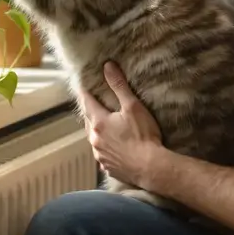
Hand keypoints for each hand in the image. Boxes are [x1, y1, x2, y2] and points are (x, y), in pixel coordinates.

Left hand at [78, 61, 164, 188]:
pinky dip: (105, 148)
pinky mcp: (108, 167)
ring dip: (97, 131)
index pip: (86, 103)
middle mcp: (95, 139)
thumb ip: (119, 86)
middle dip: (90, 112)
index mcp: (99, 123)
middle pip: (88, 121)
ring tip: (103, 126)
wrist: (151, 168)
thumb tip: (107, 66)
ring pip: (94, 139)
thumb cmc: (143, 135)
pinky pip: (102, 154)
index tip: (82, 86)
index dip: (84, 93)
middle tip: (93, 104)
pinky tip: (111, 148)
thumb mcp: (133, 106)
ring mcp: (100, 155)